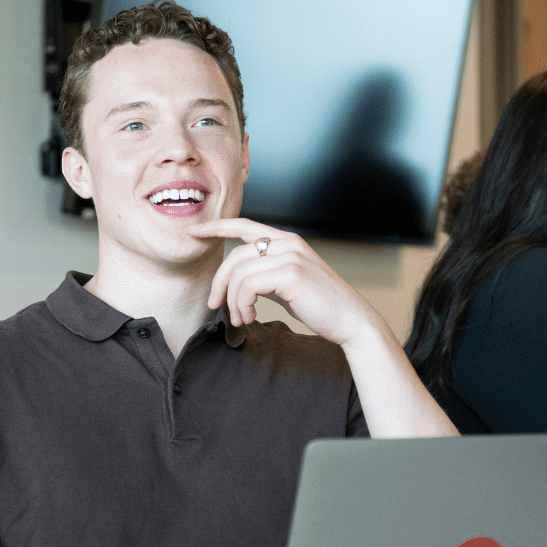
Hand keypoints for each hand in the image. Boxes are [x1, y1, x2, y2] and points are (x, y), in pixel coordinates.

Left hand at [189, 219, 383, 347]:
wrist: (350, 320)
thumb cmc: (319, 306)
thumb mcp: (287, 283)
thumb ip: (265, 274)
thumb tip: (238, 281)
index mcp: (287, 241)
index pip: (244, 225)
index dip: (217, 227)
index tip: (195, 233)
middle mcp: (288, 243)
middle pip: (235, 255)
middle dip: (219, 282)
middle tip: (215, 304)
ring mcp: (290, 256)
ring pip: (239, 272)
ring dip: (233, 300)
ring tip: (241, 318)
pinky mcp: (291, 274)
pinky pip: (248, 285)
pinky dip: (242, 304)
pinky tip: (251, 317)